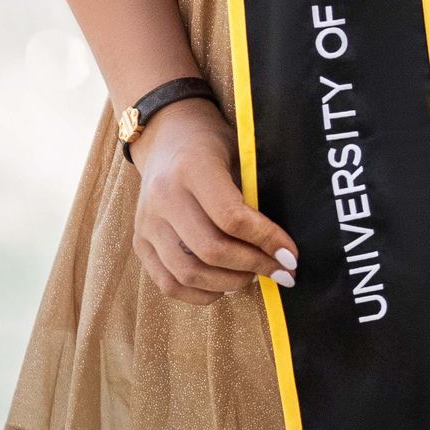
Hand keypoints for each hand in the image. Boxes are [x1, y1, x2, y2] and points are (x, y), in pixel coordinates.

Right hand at [130, 99, 299, 306]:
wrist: (165, 135)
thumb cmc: (211, 144)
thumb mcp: (237, 154)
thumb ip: (253, 195)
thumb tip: (282, 246)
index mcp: (191, 168)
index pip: (232, 217)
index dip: (266, 240)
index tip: (290, 255)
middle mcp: (163, 197)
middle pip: (211, 250)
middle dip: (254, 266)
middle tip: (278, 269)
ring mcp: (147, 222)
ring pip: (189, 273)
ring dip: (228, 283)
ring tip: (252, 275)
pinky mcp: (139, 241)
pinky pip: (167, 283)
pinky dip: (199, 294)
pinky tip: (222, 286)